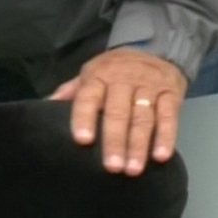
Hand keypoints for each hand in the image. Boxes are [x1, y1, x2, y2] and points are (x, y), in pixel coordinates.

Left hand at [49, 48, 187, 176]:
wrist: (154, 48)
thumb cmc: (114, 70)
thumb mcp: (90, 73)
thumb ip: (71, 90)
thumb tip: (46, 105)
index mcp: (99, 77)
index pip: (88, 97)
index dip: (84, 118)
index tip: (82, 140)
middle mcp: (123, 80)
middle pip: (118, 112)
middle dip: (114, 140)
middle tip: (111, 167)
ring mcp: (149, 86)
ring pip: (143, 117)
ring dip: (138, 145)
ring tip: (133, 169)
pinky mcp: (171, 93)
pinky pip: (170, 116)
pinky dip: (167, 136)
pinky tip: (160, 156)